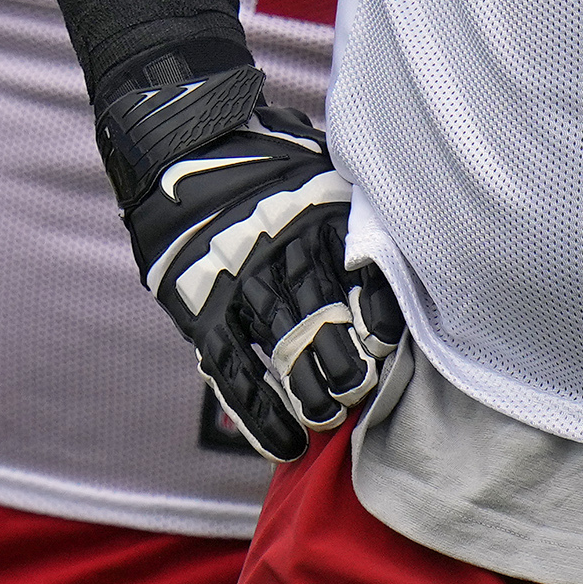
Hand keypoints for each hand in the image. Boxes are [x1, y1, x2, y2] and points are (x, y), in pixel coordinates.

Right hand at [100, 69, 403, 459]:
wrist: (178, 141)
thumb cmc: (264, 154)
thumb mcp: (322, 163)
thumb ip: (355, 202)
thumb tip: (404, 234)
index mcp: (317, 218)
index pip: (358, 278)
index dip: (376, 317)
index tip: (387, 343)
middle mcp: (281, 255)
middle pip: (323, 322)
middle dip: (348, 364)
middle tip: (358, 387)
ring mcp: (237, 285)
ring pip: (281, 353)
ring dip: (310, 394)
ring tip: (328, 417)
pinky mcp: (202, 311)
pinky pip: (233, 373)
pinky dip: (260, 414)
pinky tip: (284, 442)